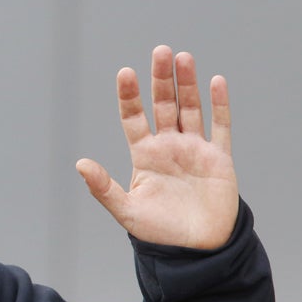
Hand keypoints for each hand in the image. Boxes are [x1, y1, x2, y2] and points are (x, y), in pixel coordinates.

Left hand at [76, 45, 236, 248]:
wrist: (196, 250)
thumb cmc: (159, 232)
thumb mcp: (126, 211)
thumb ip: (103, 188)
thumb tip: (80, 164)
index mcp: (145, 156)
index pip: (134, 118)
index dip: (129, 96)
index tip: (125, 73)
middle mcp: (168, 147)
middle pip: (163, 105)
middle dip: (161, 79)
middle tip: (159, 51)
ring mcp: (194, 150)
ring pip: (190, 109)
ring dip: (187, 84)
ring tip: (182, 57)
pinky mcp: (219, 158)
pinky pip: (220, 126)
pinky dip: (219, 104)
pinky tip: (215, 81)